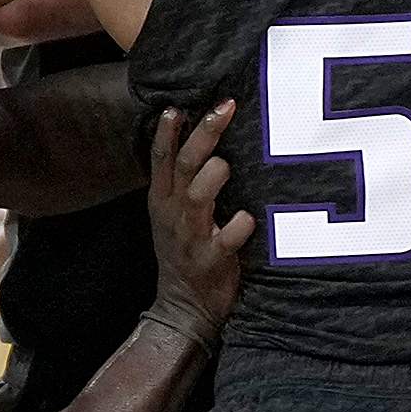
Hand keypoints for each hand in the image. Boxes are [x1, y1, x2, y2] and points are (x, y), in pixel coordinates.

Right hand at [144, 101, 252, 335]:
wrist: (184, 308)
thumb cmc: (186, 250)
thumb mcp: (172, 214)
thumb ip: (183, 179)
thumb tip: (204, 135)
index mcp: (163, 199)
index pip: (161, 156)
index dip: (168, 129)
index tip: (180, 103)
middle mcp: (174, 214)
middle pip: (183, 165)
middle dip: (203, 134)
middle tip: (225, 107)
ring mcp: (191, 238)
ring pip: (197, 197)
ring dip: (214, 176)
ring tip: (226, 164)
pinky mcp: (211, 261)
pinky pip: (225, 239)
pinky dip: (238, 226)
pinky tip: (249, 217)